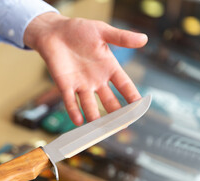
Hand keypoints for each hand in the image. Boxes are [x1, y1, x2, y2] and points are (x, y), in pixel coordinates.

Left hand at [24, 13, 147, 125]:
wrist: (55, 31)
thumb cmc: (79, 30)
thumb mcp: (102, 31)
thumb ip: (121, 37)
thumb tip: (144, 38)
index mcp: (108, 68)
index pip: (124, 86)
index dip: (132, 97)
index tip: (140, 108)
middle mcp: (96, 80)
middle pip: (109, 101)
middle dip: (116, 115)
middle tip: (122, 127)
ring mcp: (81, 84)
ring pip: (90, 105)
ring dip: (95, 117)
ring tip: (100, 130)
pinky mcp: (65, 85)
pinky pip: (70, 101)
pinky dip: (74, 111)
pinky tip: (79, 122)